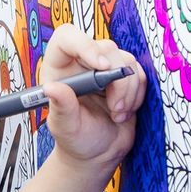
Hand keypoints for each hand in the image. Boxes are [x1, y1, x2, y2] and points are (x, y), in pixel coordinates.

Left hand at [37, 25, 143, 174]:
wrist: (97, 153)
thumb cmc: (76, 139)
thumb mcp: (65, 127)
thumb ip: (61, 107)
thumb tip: (51, 88)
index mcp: (60, 68)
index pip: (68, 38)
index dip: (85, 44)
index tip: (102, 66)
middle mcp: (82, 62)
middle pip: (106, 48)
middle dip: (117, 80)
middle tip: (114, 108)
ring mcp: (105, 69)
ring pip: (126, 61)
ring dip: (128, 91)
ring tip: (117, 115)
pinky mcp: (124, 78)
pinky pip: (138, 74)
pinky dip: (136, 95)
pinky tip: (124, 112)